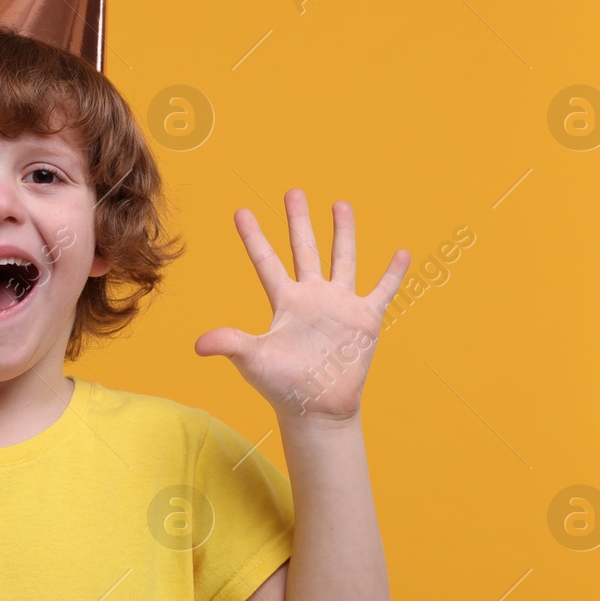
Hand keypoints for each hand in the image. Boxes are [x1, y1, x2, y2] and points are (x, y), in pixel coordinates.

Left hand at [195, 190, 408, 423]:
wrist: (317, 409)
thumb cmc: (282, 387)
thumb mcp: (254, 361)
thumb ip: (230, 344)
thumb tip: (197, 345)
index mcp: (285, 302)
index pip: (265, 261)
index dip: (254, 237)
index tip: (241, 211)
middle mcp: (312, 297)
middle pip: (304, 249)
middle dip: (298, 220)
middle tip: (293, 191)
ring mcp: (340, 305)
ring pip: (343, 259)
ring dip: (343, 232)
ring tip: (341, 204)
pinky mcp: (365, 319)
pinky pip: (382, 290)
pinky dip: (393, 273)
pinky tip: (402, 253)